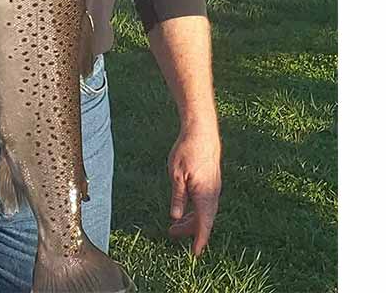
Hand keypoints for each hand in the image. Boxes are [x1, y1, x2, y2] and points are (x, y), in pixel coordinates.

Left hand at [166, 126, 221, 255]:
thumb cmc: (188, 151)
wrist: (202, 132)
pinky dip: (196, 209)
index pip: (204, 225)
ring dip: (191, 219)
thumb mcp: (176, 174)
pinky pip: (205, 201)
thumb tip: (176, 217)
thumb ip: (177, 197)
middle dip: (189, 230)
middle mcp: (213, 194)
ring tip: (175, 224)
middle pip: (203, 219)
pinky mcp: (212, 180)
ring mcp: (214, 187)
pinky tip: (186, 207)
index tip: (194, 254)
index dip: (199, 240)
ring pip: (205, 210)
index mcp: (204, 195)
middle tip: (172, 233)